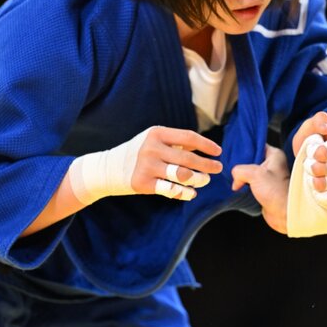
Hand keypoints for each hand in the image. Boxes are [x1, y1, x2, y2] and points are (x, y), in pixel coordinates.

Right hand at [68, 125, 222, 205]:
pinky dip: (185, 193)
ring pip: (183, 175)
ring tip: (205, 180)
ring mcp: (147, 166)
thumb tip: (205, 147)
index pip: (188, 137)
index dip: (206, 145)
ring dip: (199, 179)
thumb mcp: (154, 141)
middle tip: (218, 168)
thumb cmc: (139, 153)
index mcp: (157, 133)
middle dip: (207, 165)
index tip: (218, 151)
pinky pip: (171, 190)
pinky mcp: (143, 184)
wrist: (108, 168)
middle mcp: (152, 148)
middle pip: (189, 158)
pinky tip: (192, 193)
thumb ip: (178, 143)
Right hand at [231, 144, 289, 232]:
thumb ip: (240, 170)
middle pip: (250, 160)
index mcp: (274, 155)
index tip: (234, 152)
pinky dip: (244, 187)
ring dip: (242, 178)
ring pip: (248, 173)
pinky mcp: (264, 189)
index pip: (256, 145)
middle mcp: (272, 165)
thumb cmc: (278, 193)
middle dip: (241, 166)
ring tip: (236, 181)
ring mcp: (267, 177)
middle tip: (234, 169)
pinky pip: (249, 184)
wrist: (284, 214)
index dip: (244, 148)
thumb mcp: (255, 174)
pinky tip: (239, 189)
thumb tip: (235, 177)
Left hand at [292, 111, 326, 201]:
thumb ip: (318, 120)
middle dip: (313, 167)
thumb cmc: (312, 143)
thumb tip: (325, 127)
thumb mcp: (310, 128)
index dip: (316, 152)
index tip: (311, 152)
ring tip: (311, 176)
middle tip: (309, 165)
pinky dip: (322, 195)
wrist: (310, 161)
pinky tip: (317, 190)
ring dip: (315, 181)